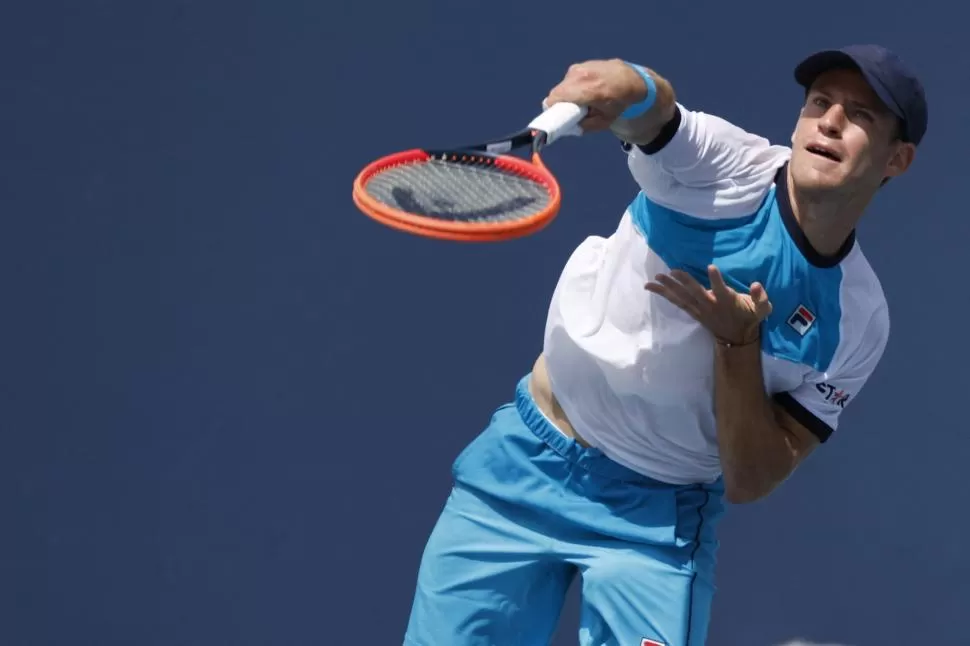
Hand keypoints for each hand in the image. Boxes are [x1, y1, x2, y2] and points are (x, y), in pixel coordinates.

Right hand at [543, 59, 646, 131]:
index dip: (552, 108)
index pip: (557, 97)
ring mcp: (580, 68)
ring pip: (562, 86)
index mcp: (591, 90)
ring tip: (580, 100)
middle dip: (559, 103)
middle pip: (557, 92)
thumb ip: (585, 126)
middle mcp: (583, 75)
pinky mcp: (579, 65)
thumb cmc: (618, 103)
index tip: (554, 116)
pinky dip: (571, 87)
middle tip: (568, 111)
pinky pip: (568, 80)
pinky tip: (584, 90)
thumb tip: (568, 127)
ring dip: (566, 95)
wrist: (631, 80)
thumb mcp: (604, 121)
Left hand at [645, 265, 771, 344]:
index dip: (716, 280)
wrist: (737, 337)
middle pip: (696, 293)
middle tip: (672, 271)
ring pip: (682, 298)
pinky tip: (651, 286)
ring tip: (656, 278)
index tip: (711, 267)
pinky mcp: (693, 312)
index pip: (721, 289)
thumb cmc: (750, 317)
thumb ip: (761, 297)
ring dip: (669, 288)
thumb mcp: (763, 309)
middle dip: (684, 282)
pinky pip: (677, 302)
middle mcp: (711, 305)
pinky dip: (664, 295)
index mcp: (727, 301)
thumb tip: (756, 285)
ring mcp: (700, 309)